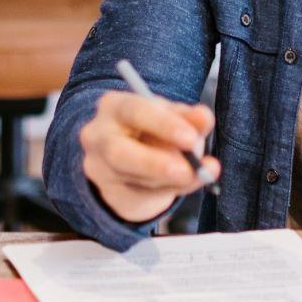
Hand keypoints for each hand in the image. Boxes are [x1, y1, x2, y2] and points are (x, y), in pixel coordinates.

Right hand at [77, 89, 220, 224]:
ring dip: (165, 179)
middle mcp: (98, 135)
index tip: (191, 138)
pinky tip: (181, 184)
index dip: (164, 125)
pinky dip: (165, 191)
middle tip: (186, 171)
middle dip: (154, 163)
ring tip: (190, 175)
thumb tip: (204, 117)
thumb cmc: (152, 130)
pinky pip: (137, 196)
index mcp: (115, 106)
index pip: (135, 111)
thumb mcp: (172, 119)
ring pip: (129, 177)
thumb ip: (189, 119)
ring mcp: (98, 165)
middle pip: (118, 151)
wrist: (132, 159)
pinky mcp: (107, 191)